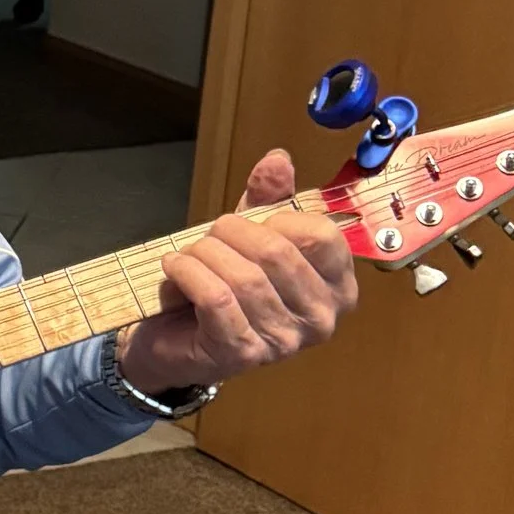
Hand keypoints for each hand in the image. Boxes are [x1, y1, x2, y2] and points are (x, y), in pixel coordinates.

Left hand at [117, 147, 357, 398]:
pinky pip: (217, 299)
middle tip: (209, 236)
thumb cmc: (224, 284)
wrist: (176, 339)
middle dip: (232, 233)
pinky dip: (189, 274)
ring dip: (205, 255)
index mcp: (337, 286)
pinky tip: (176, 269)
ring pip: (245, 277)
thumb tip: (277, 159)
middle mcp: (321, 319)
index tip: (252, 223)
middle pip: (277, 253)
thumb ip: (269, 197)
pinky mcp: (241, 354)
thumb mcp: (251, 234)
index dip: (279, 219)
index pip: (323, 236)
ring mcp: (283, 342)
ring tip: (189, 256)